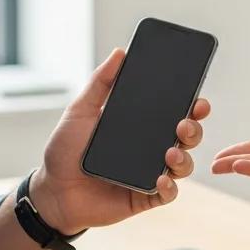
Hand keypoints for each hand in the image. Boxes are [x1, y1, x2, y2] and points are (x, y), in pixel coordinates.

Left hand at [31, 49, 210, 234]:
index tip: (197, 97)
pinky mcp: (145, 196)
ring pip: (183, 164)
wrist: (52, 191)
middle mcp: (151, 148)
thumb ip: (100, 82)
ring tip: (170, 152)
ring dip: (184, 156)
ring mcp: (150, 172)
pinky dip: (170, 186)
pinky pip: (168, 193)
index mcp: (141, 125)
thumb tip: (120, 52)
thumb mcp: (80, 111)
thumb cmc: (64, 151)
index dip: (191, 104)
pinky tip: (161, 178)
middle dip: (194, 128)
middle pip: (186, 136)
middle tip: (185, 122)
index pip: (174, 111)